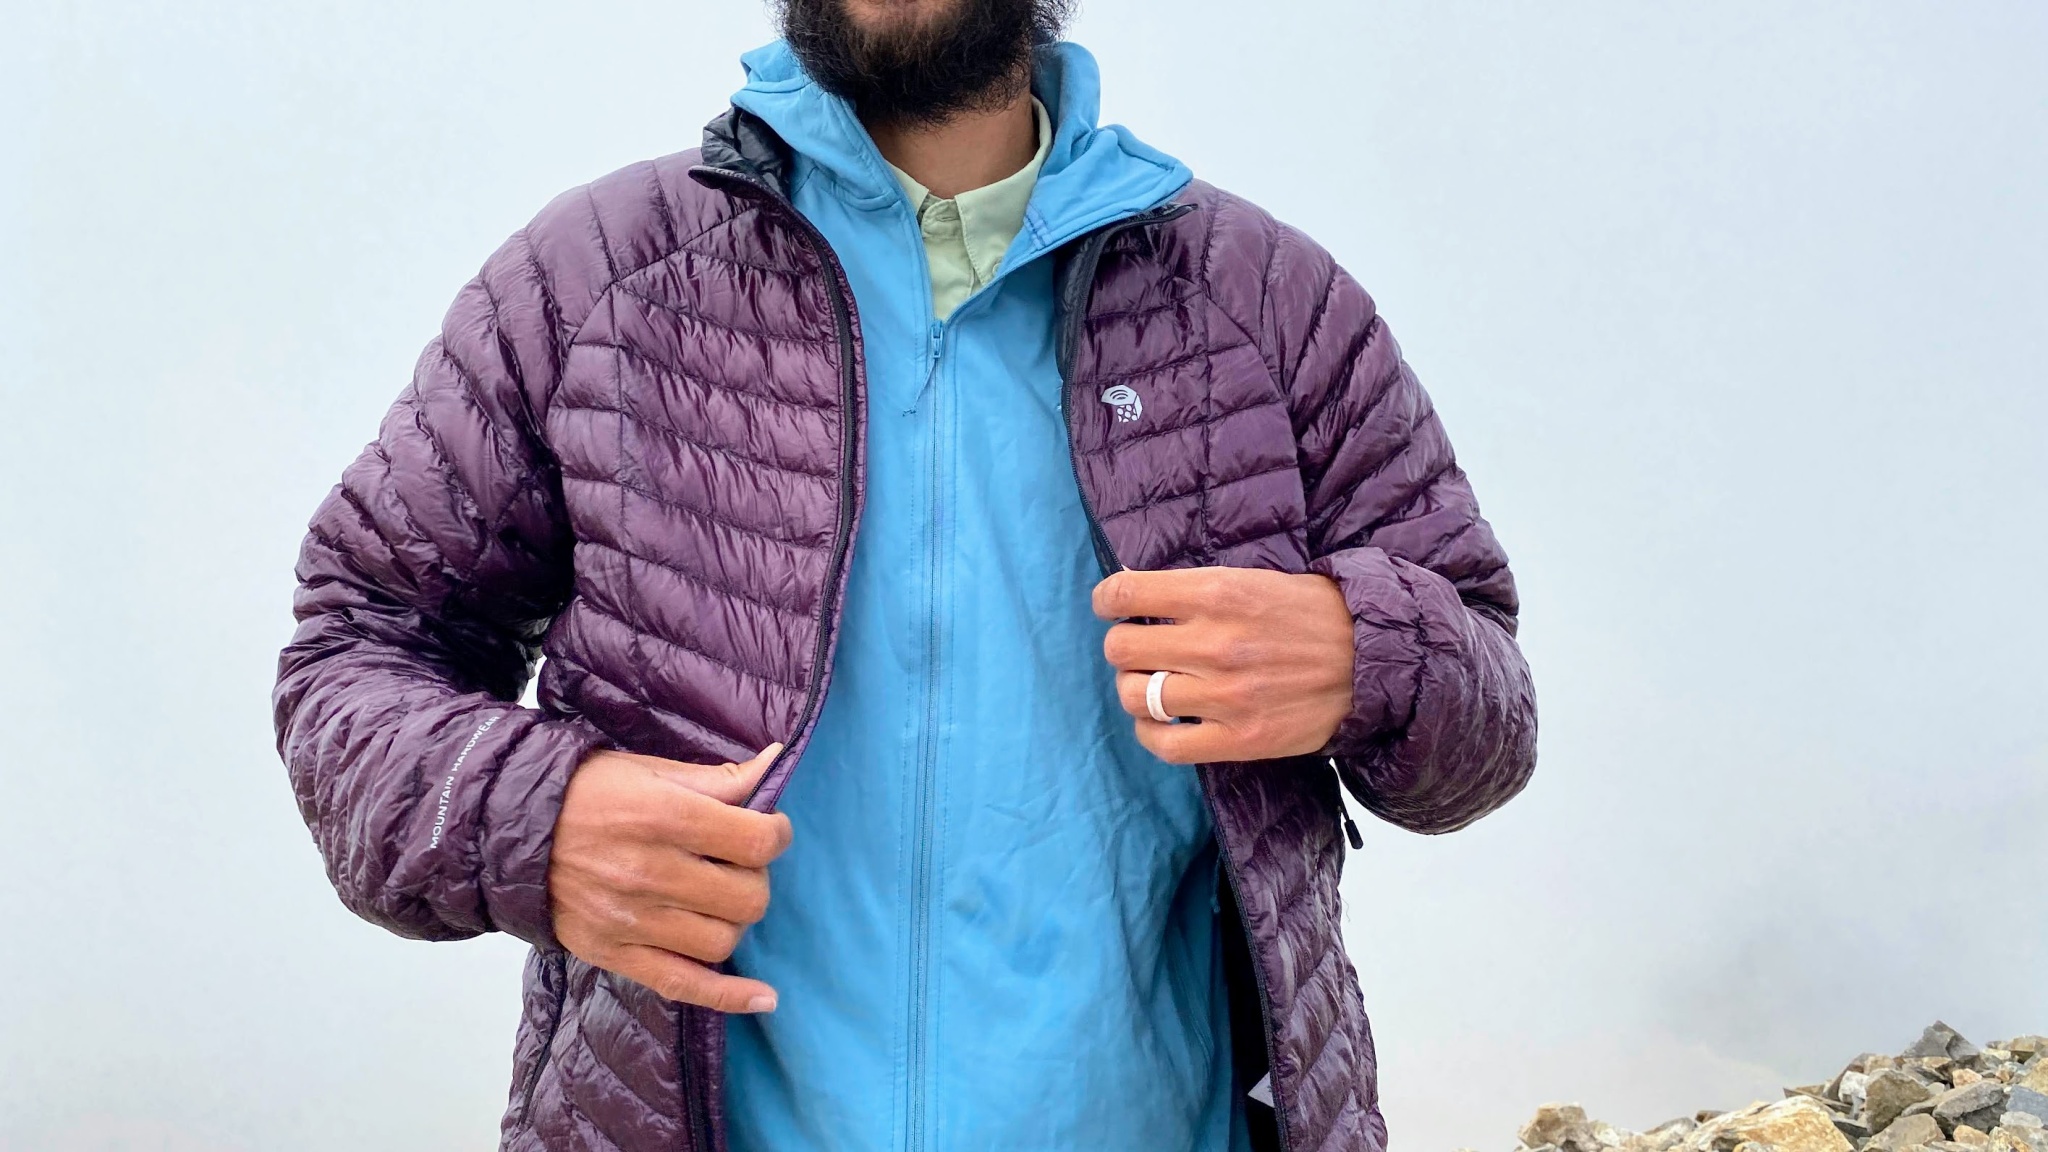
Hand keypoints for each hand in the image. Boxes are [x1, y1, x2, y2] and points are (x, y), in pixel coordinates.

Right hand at [549, 743, 792, 1012]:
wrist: (512, 829)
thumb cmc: (588, 791)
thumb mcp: (651, 769)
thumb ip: (719, 778)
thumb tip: (775, 765)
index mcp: (664, 817)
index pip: (755, 842)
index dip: (776, 836)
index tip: (768, 831)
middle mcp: (650, 872)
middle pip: (747, 898)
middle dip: (755, 880)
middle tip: (735, 866)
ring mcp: (631, 920)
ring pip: (722, 942)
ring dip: (733, 921)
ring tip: (717, 901)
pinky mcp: (614, 954)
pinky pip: (684, 985)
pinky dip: (729, 996)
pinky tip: (764, 997)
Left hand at [1094, 567, 1354, 763]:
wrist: (1373, 659)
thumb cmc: (1310, 614)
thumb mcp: (1252, 580)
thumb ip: (1196, 589)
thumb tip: (1134, 594)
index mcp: (1216, 594)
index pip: (1124, 594)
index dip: (1108, 600)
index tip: (1113, 606)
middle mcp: (1215, 644)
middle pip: (1120, 649)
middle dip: (1122, 647)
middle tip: (1141, 650)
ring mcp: (1226, 696)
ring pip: (1133, 696)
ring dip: (1133, 689)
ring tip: (1152, 685)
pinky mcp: (1241, 738)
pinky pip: (1165, 744)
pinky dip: (1150, 733)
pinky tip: (1160, 722)